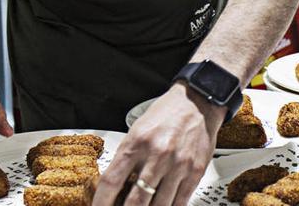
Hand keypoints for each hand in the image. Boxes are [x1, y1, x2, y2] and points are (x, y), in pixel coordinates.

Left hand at [92, 82, 225, 205]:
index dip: (101, 202)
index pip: (112, 181)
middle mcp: (157, 155)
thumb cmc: (166, 115)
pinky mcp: (195, 172)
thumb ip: (127, 158)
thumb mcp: (138, 130)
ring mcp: (177, 166)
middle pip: (135, 201)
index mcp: (137, 142)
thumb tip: (117, 187)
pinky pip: (179, 203)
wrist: (197, 102)